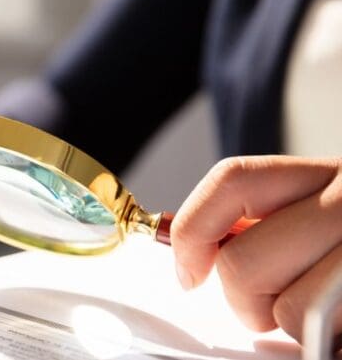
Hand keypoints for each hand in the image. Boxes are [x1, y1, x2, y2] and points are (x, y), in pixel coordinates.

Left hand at [171, 155, 341, 342]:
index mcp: (333, 173)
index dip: (193, 229)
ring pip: (285, 309)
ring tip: (326, 314)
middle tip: (274, 302)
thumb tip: (197, 255)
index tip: (188, 270)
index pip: (233, 180)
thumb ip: (275, 221)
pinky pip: (324, 338)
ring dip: (293, 326)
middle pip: (243, 259)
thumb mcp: (328, 212)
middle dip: (245, 298)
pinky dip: (326, 342)